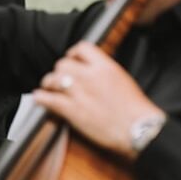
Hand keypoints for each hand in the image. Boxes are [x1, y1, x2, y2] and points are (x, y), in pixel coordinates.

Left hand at [33, 42, 162, 158]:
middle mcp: (90, 76)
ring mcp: (79, 93)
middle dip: (60, 71)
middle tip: (60, 78)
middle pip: (63, 64)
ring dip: (48, 83)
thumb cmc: (137, 111)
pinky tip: (40, 98)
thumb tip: (93, 71)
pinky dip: (41, 98)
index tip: (72, 59)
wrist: (141, 130)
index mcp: (106, 67)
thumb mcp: (123, 81)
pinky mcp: (72, 110)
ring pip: (53, 79)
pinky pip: (48, 99)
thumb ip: (105, 73)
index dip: (73, 54)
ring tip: (48, 87)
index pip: (82, 48)